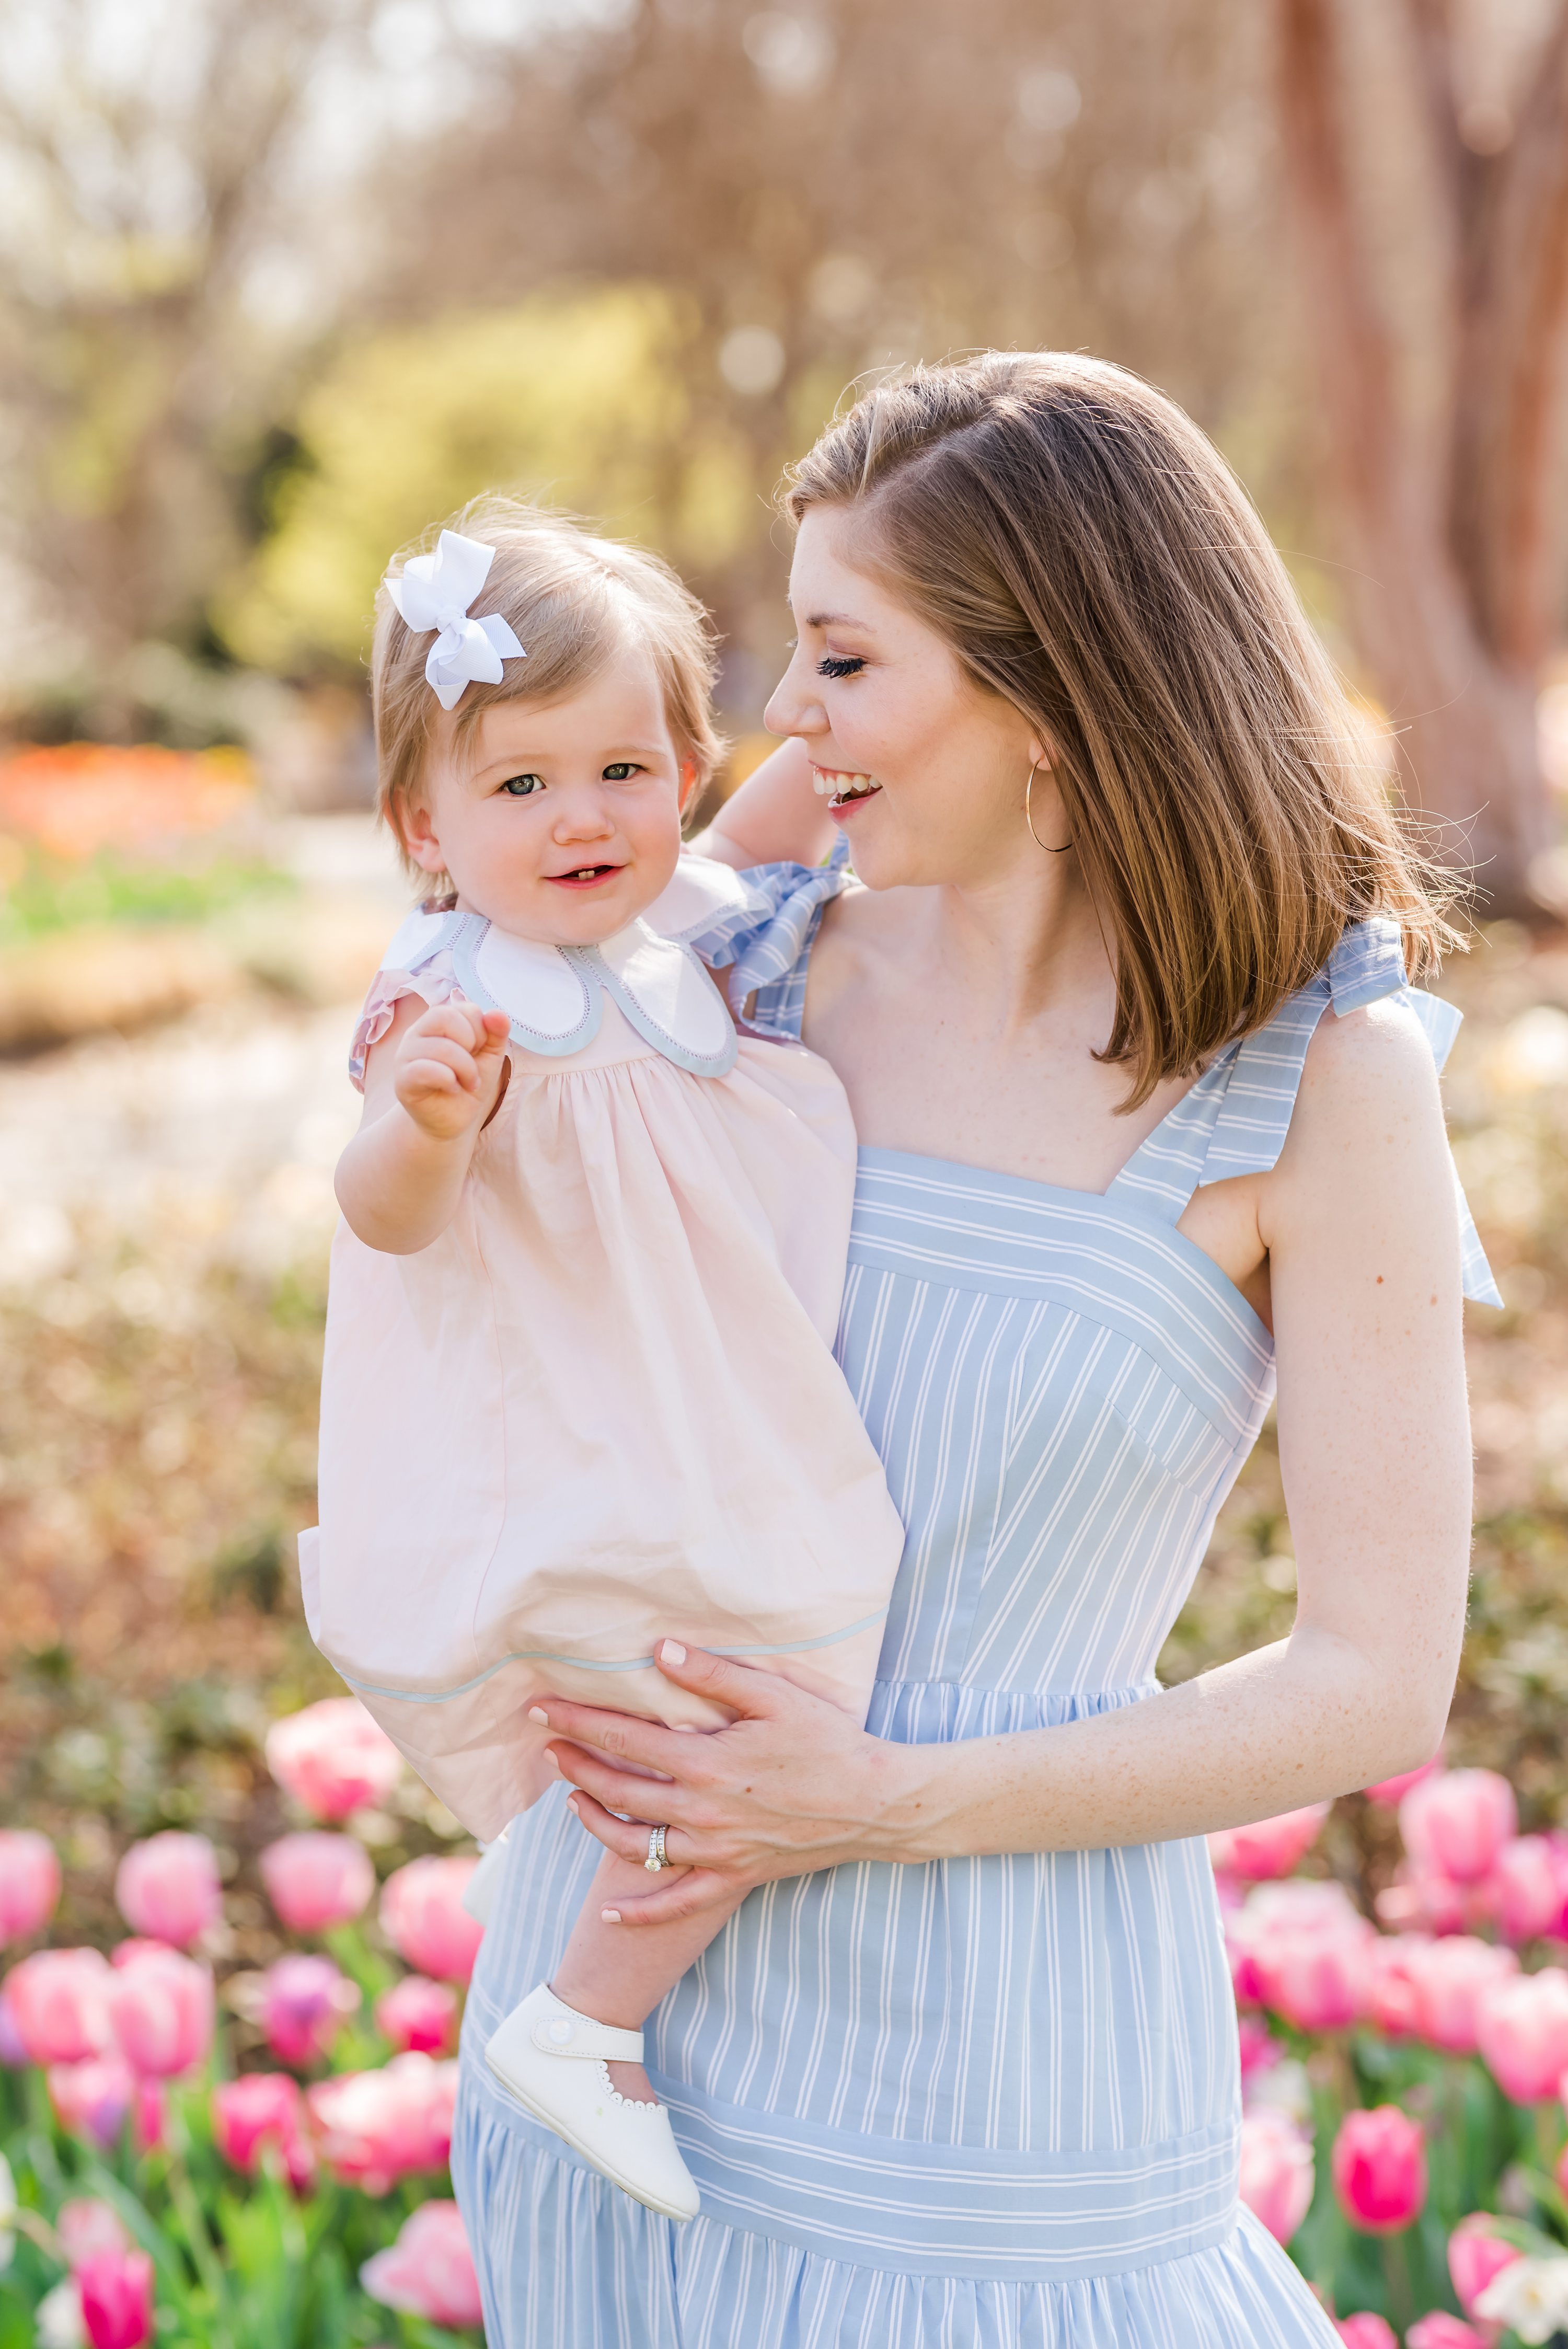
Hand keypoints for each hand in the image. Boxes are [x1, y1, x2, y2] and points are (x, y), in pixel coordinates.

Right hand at [394, 1002, 509, 1140]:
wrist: (451, 1120)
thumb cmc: (467, 1083)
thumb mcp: (489, 1057)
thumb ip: (496, 1033)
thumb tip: (497, 1013)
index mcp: (437, 1023)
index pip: (463, 1008)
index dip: (481, 1030)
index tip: (479, 1051)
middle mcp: (417, 1033)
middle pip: (444, 1016)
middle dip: (470, 1042)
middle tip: (472, 1066)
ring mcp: (405, 1056)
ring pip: (440, 1047)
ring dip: (466, 1069)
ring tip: (468, 1083)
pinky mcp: (402, 1080)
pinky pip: (425, 1069)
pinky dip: (448, 1080)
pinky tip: (452, 1088)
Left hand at [531, 1642, 922, 1926]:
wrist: (875, 1803)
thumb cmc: (828, 1741)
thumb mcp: (774, 1695)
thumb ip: (714, 1674)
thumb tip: (659, 1652)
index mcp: (706, 1761)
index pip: (624, 1737)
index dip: (578, 1720)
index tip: (543, 1707)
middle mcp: (701, 1811)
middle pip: (619, 1789)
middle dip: (576, 1764)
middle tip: (547, 1745)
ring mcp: (715, 1850)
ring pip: (635, 1844)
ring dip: (595, 1821)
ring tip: (572, 1798)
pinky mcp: (733, 1876)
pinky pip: (677, 1901)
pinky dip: (640, 1912)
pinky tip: (610, 1913)